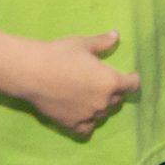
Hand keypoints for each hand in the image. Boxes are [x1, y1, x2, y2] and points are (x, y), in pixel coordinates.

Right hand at [17, 31, 139, 136]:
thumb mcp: (83, 44)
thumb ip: (102, 42)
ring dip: (101, 106)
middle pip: (118, 100)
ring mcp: (89, 115)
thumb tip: (116, 35)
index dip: (132, 79)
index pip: (133, 85)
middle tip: (102, 83)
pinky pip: (88, 128)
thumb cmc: (58, 54)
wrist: (31, 73)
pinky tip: (83, 115)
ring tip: (90, 97)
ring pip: (103, 114)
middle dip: (114, 92)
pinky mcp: (73, 124)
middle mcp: (103, 101)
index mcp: (110, 81)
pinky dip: (88, 122)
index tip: (129, 76)